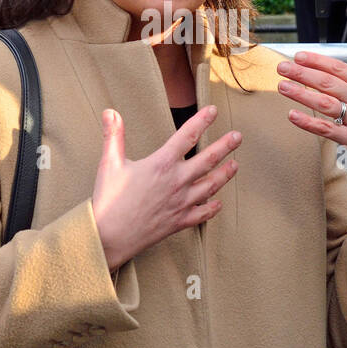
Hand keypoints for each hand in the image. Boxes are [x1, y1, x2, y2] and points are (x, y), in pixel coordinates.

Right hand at [92, 106, 241, 269]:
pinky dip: (213, 208)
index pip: (187, 136)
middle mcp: (177, 182)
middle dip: (226, 146)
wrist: (110, 236)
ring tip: (236, 165)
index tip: (213, 111)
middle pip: (208, 159)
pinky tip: (219, 203)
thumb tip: (110, 111)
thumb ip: (114, 135)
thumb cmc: (109, 199)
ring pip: (211, 185)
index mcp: (161, 164)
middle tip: (238, 136)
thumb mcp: (110, 163)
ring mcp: (181, 203)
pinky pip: (203, 214)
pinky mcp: (179, 221)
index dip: (202, 121)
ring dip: (225, 174)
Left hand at [277, 51, 346, 206]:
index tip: (298, 56)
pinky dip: (308, 122)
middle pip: (328, 82)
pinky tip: (292, 115)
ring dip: (301, 93)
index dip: (317, 60)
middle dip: (302, 72)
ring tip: (282, 86)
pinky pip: (327, 129)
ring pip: (325, 102)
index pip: (339, 68)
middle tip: (282, 67)